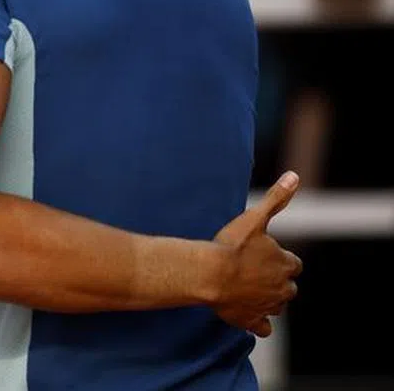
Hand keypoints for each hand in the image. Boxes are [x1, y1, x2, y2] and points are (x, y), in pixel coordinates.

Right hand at [210, 172, 302, 336]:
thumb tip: (295, 176)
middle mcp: (282, 288)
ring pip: (277, 306)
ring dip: (269, 300)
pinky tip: (249, 317)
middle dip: (276, 281)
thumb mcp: (255, 218)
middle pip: (288, 287)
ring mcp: (267, 306)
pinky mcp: (251, 321)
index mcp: (285, 264)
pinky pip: (263, 328)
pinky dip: (259, 324)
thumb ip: (276, 198)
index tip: (266, 255)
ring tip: (249, 290)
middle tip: (255, 272)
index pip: (293, 264)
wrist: (209, 274)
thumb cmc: (231, 245)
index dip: (281, 260)